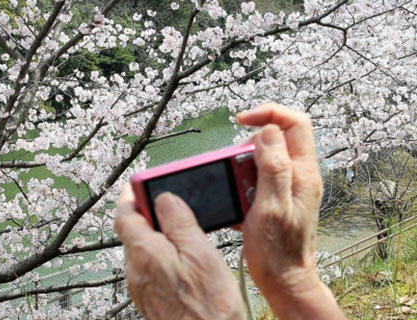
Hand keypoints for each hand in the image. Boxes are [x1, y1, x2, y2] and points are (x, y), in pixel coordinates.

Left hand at [115, 186, 243, 319]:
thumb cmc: (208, 308)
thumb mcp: (200, 252)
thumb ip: (179, 221)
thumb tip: (164, 198)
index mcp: (144, 252)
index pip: (125, 214)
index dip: (131, 195)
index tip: (139, 183)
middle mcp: (135, 270)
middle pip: (132, 232)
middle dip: (146, 215)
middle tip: (166, 204)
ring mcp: (141, 288)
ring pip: (141, 252)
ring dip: (155, 237)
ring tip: (180, 232)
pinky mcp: (150, 301)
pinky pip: (149, 270)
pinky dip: (160, 257)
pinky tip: (182, 262)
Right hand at [236, 103, 345, 318]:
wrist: (283, 279)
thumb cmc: (279, 251)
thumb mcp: (271, 206)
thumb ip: (273, 166)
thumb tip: (268, 131)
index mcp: (302, 172)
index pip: (294, 123)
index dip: (268, 114)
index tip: (242, 122)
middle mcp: (298, 175)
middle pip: (274, 139)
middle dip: (247, 148)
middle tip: (234, 167)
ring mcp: (287, 186)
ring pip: (261, 159)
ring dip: (241, 170)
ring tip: (236, 191)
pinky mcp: (275, 198)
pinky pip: (254, 180)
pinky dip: (240, 187)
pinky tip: (237, 203)